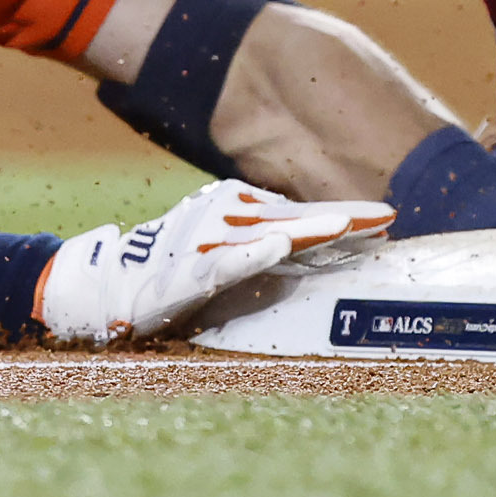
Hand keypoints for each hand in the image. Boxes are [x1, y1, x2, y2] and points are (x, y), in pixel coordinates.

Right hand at [33, 180, 388, 344]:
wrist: (107, 286)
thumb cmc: (172, 270)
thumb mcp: (222, 251)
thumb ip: (265, 247)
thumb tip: (314, 247)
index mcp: (238, 210)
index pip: (303, 212)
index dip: (346, 215)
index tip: (388, 216)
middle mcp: (227, 216)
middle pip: (297, 219)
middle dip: (344, 220)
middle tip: (387, 218)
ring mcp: (208, 239)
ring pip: (271, 234)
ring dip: (311, 230)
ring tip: (350, 226)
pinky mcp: (190, 268)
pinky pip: (227, 261)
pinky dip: (253, 253)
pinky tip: (280, 246)